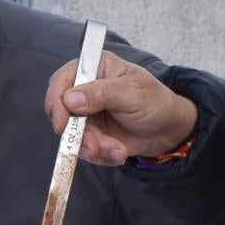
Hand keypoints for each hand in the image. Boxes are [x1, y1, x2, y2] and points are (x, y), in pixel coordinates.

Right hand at [43, 53, 198, 166]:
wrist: (168, 130)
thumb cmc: (155, 101)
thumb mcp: (132, 93)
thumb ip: (101, 94)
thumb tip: (70, 99)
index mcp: (94, 68)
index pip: (61, 81)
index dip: (55, 101)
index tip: (61, 123)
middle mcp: (85, 90)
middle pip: (62, 113)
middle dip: (79, 135)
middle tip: (95, 147)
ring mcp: (86, 114)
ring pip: (73, 136)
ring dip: (95, 148)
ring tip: (118, 151)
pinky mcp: (91, 134)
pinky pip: (84, 150)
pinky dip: (101, 155)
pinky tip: (119, 152)